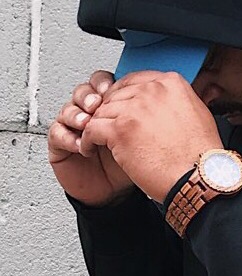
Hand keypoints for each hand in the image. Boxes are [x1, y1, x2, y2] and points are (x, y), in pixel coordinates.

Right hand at [48, 70, 135, 206]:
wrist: (119, 192)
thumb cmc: (132, 161)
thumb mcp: (143, 133)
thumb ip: (142, 111)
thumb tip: (150, 91)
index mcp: (111, 105)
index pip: (102, 83)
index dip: (104, 83)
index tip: (111, 89)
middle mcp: (91, 113)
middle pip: (83, 91)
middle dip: (88, 95)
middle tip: (96, 104)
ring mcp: (74, 128)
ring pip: (67, 109)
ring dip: (76, 114)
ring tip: (87, 124)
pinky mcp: (60, 145)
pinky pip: (56, 133)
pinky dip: (68, 136)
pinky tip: (81, 144)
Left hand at [79, 71, 223, 202]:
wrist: (198, 175)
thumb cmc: (200, 152)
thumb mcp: (198, 112)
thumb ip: (177, 99)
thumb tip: (166, 101)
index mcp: (171, 83)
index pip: (135, 79)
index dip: (124, 94)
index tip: (120, 105)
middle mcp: (152, 90)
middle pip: (117, 94)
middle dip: (110, 110)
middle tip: (107, 125)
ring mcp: (134, 109)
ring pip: (102, 111)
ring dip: (97, 125)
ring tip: (97, 139)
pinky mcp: (119, 131)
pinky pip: (92, 129)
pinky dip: (87, 140)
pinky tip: (90, 148)